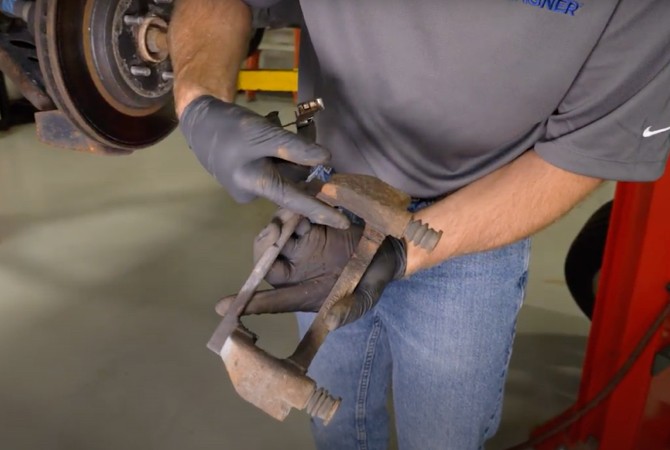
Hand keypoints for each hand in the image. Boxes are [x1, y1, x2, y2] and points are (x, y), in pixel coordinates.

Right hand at [179, 96, 347, 228]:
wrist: (199, 122)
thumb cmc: (228, 127)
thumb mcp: (262, 133)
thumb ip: (294, 148)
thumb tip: (326, 160)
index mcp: (255, 186)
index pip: (295, 201)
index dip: (320, 210)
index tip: (343, 222)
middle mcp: (254, 194)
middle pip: (291, 182)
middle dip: (301, 162)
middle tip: (300, 134)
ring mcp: (251, 188)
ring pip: (283, 173)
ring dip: (291, 155)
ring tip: (284, 131)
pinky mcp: (250, 179)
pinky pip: (275, 169)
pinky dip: (281, 155)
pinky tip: (272, 136)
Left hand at [216, 209, 406, 328]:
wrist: (389, 250)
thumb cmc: (374, 280)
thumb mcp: (365, 299)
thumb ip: (349, 310)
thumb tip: (330, 320)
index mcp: (305, 294)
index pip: (273, 301)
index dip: (249, 302)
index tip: (223, 306)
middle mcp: (298, 272)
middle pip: (266, 263)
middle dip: (264, 250)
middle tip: (276, 233)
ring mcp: (303, 248)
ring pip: (276, 239)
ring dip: (277, 228)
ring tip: (289, 219)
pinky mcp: (311, 228)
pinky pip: (293, 220)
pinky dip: (293, 215)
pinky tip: (301, 210)